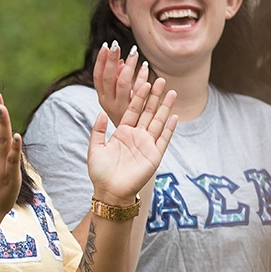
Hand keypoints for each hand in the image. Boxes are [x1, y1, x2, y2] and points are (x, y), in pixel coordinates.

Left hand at [87, 80, 177, 204]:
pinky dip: (169, 128)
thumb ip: (98, 130)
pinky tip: (175, 116)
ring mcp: (147, 145)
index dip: (138, 96)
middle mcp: (136, 136)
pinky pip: (164, 139)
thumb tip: (100, 112)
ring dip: (165, 107)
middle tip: (161, 79)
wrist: (109, 192)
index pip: (132, 110)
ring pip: (158, 121)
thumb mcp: (95, 148)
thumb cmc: (100, 173)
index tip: (143, 81)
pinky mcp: (154, 156)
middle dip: (154, 96)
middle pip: (147, 112)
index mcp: (122, 133)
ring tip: (172, 92)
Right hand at [93, 41, 148, 126]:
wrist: (127, 150)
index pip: (98, 77)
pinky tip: (146, 68)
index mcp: (102, 99)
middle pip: (109, 78)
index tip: (105, 46)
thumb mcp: (117, 99)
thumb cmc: (125, 118)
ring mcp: (121, 108)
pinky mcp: (134, 113)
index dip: (100, 62)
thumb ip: (118, 80)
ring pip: (123, 84)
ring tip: (135, 53)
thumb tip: (121, 62)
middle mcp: (109, 104)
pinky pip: (138, 93)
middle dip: (111, 60)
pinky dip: (142, 79)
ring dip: (129, 68)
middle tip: (116, 44)